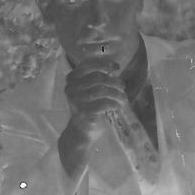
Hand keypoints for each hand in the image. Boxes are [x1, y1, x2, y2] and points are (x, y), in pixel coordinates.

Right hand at [58, 58, 128, 175]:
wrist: (81, 130)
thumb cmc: (88, 106)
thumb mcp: (89, 89)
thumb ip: (98, 77)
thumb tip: (115, 68)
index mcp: (71, 79)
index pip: (88, 65)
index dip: (105, 64)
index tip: (117, 68)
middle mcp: (71, 88)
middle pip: (98, 77)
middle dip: (114, 81)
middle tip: (122, 87)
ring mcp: (76, 100)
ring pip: (102, 90)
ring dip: (117, 93)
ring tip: (123, 98)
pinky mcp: (83, 112)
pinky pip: (104, 104)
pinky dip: (114, 104)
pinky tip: (117, 107)